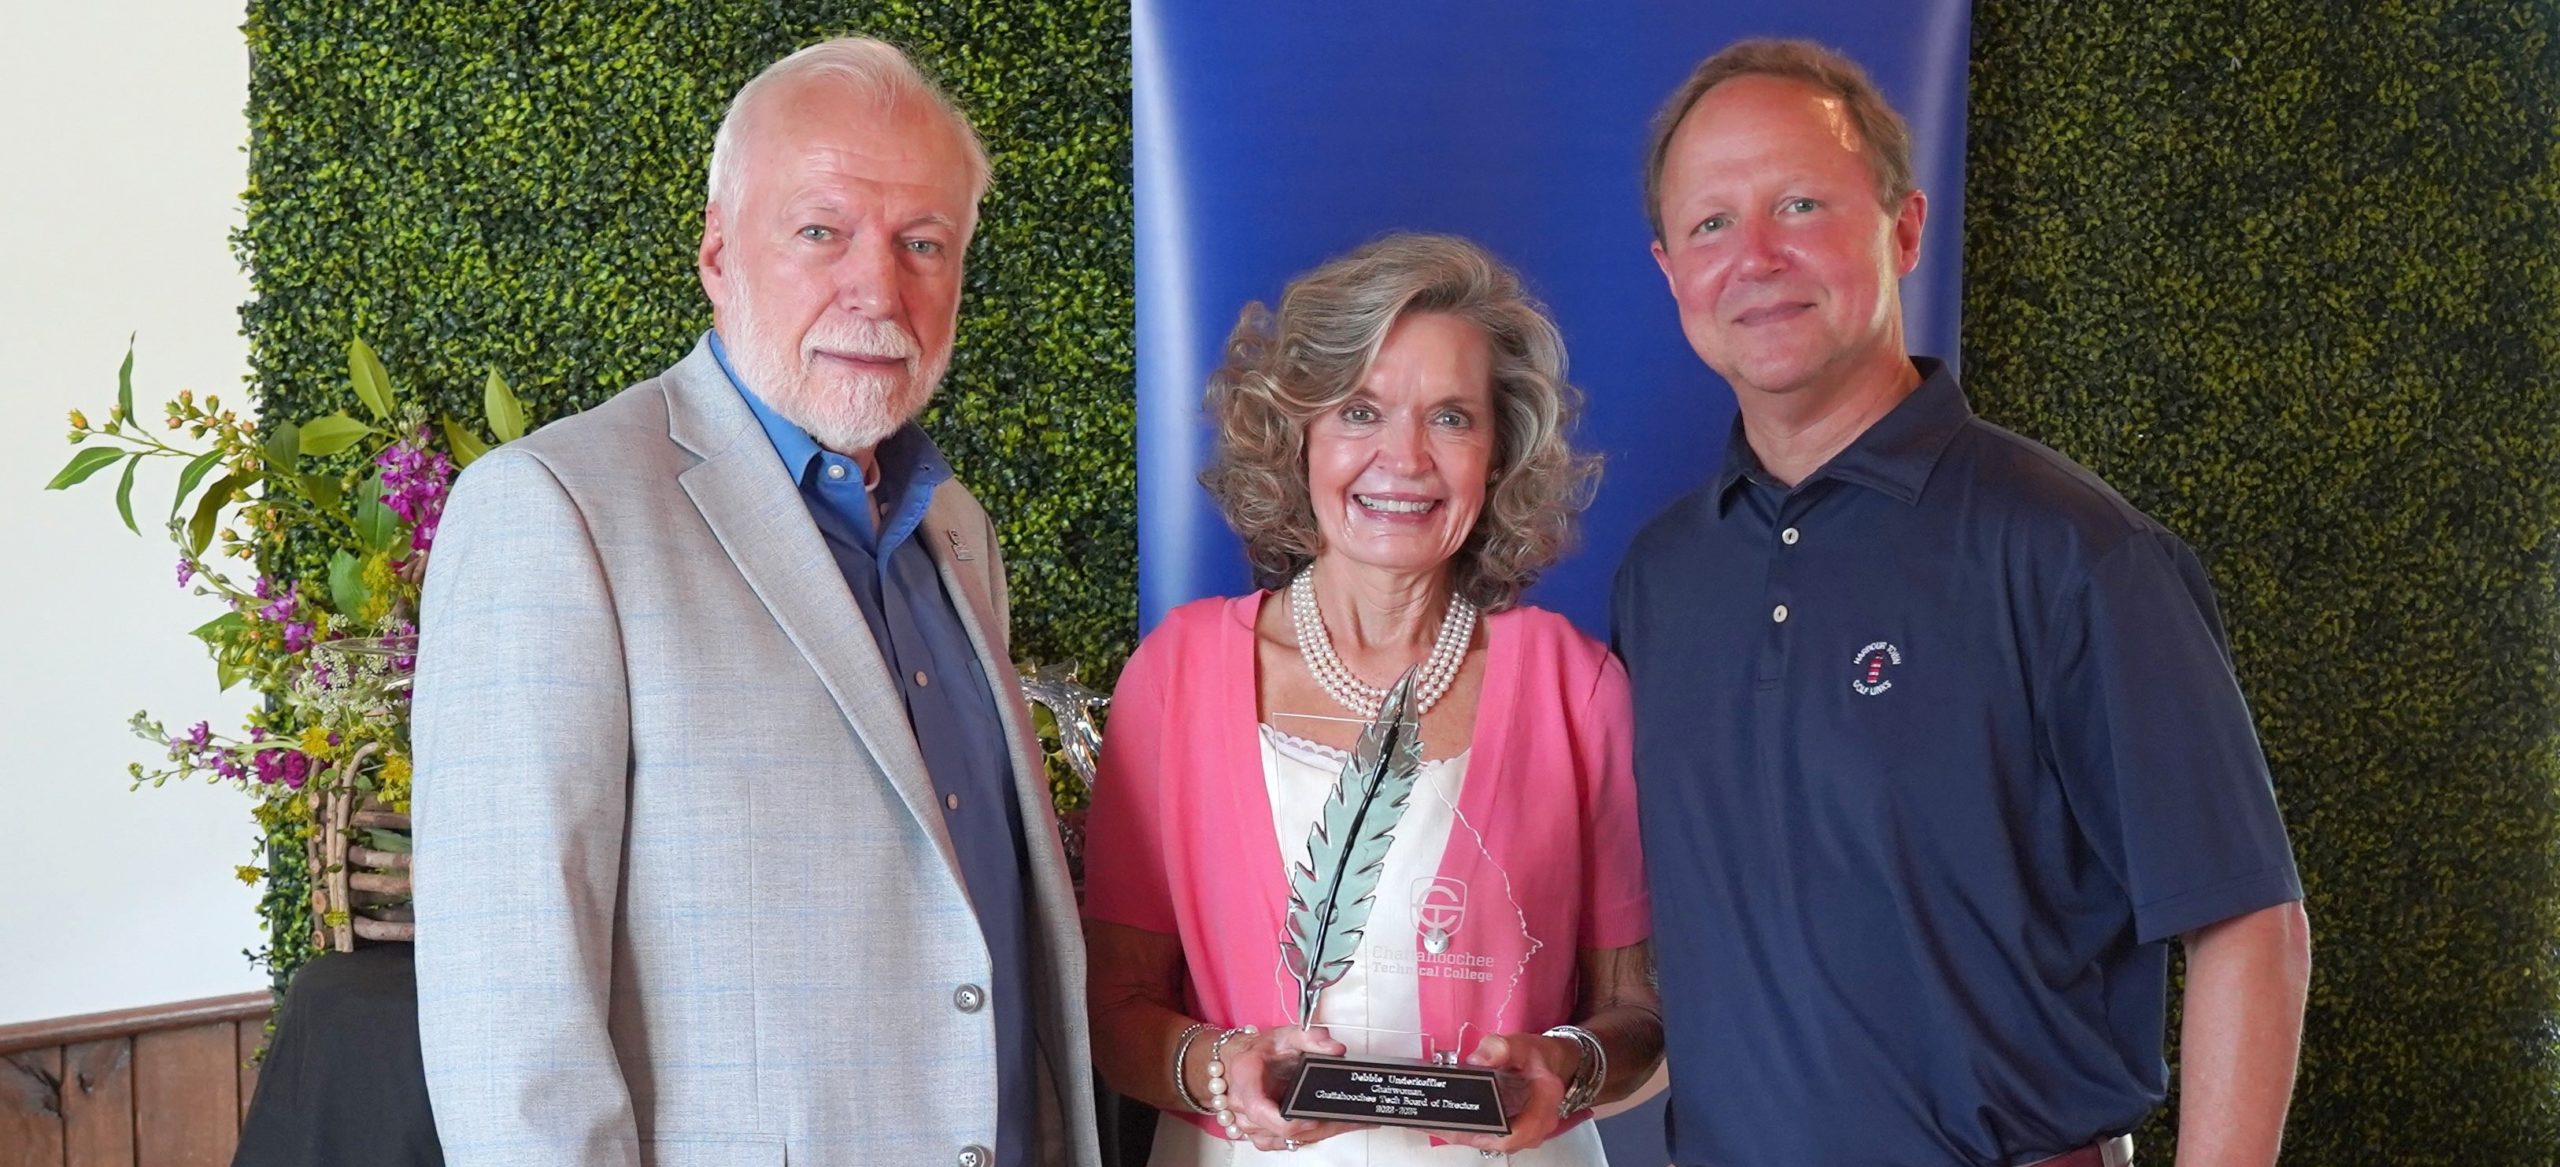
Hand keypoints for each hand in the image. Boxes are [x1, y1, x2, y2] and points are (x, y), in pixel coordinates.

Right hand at [1214, 1024, 1375, 1150]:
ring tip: (1341, 1120)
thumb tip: (1334, 1049)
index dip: (1286, 1120)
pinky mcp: (1259, 1134)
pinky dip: (1304, 1137)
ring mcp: (1249, 1123)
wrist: (1239, 1061)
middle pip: (1276, 1130)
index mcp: (1245, 1079)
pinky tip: (1323, 1126)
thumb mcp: (1284, 1036)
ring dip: (1312, 1133)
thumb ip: (1311, 1038)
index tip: (1311, 1118)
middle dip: (1314, 1127)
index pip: (1259, 1109)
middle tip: (1345, 1119)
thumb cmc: (1258, 1051)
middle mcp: (1243, 1105)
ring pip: (1282, 1140)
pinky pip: (1282, 1143)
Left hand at [1429, 1032, 1580, 1153]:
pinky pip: (1493, 1137)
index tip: (1461, 1124)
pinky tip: (1450, 1123)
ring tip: (1438, 1123)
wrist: (1549, 1062)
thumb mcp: (1520, 1044)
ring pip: (1495, 1142)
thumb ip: (1499, 1048)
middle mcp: (1540, 1123)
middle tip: (1439, 1124)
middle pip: (1503, 1141)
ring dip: (1467, 1135)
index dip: (1488, 1131)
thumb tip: (1478, 1060)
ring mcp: (1528, 1131)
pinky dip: (1472, 1131)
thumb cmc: (1537, 1056)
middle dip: (1470, 1135)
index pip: (1520, 1130)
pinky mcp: (1516, 1132)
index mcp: (1545, 1100)